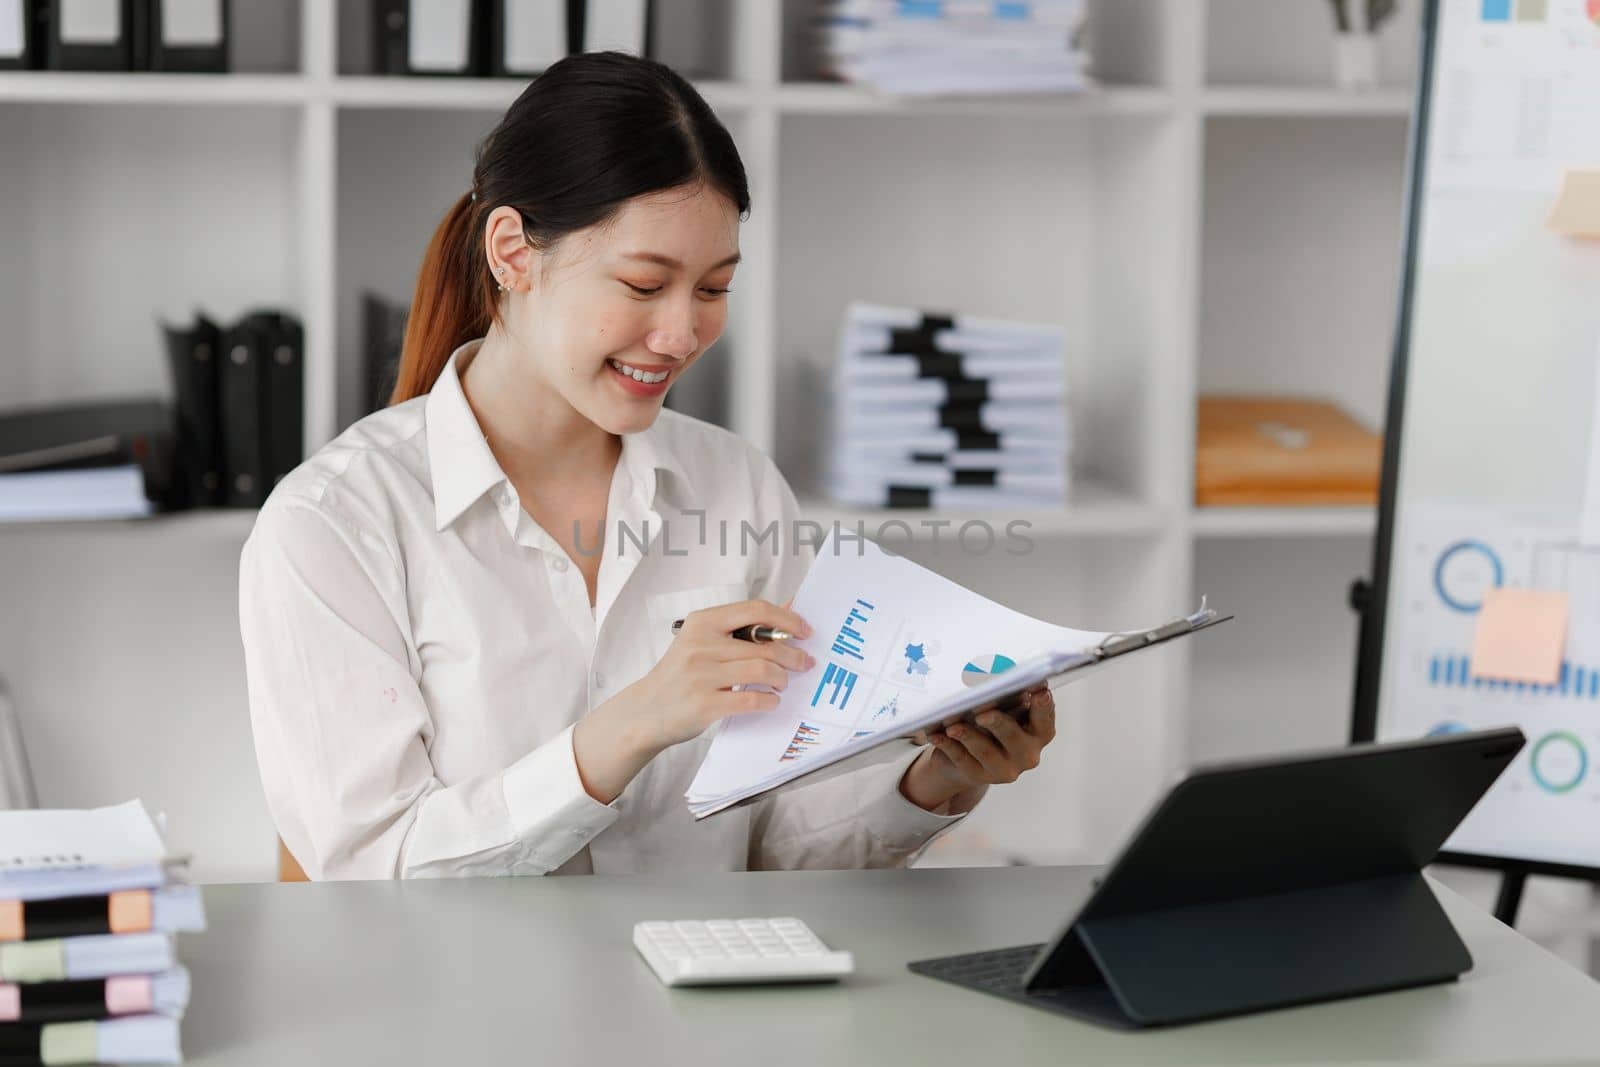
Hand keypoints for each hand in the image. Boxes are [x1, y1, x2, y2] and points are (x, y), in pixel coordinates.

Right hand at [619, 598, 814, 745]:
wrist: (645, 710)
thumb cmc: (680, 675)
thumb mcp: (701, 642)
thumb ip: (739, 630)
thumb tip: (788, 613)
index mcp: (702, 622)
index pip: (756, 610)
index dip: (787, 620)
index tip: (804, 631)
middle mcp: (701, 645)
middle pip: (765, 644)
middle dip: (793, 655)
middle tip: (803, 663)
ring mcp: (702, 675)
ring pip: (763, 669)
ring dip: (782, 678)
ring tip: (782, 683)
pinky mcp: (705, 704)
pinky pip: (752, 699)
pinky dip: (769, 700)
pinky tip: (770, 700)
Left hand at [898, 684, 1056, 815]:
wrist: (968, 757)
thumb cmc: (991, 724)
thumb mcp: (1003, 710)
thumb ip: (1007, 699)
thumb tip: (995, 679)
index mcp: (1038, 733)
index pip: (1045, 720)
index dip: (1044, 707)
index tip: (1040, 693)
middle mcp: (1026, 754)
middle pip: (1013, 736)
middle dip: (998, 723)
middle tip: (983, 713)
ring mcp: (1003, 769)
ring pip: (985, 750)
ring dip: (968, 735)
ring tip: (952, 726)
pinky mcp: (978, 776)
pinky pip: (962, 759)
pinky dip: (948, 746)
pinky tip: (937, 735)